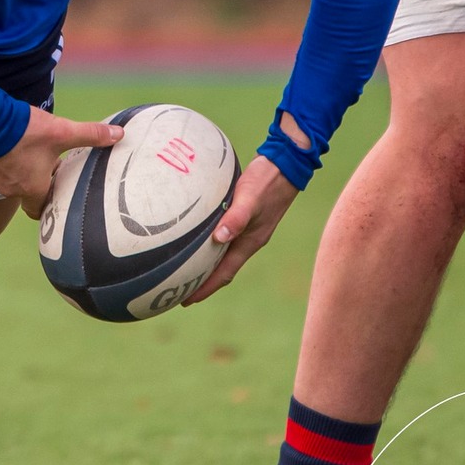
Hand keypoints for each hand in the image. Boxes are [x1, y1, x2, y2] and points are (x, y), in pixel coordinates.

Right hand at [0, 106, 121, 217]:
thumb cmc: (24, 131)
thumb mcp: (62, 132)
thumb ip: (91, 135)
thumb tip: (119, 135)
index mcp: (32, 188)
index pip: (39, 210)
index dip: (49, 203)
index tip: (57, 192)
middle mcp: (11, 190)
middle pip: (26, 192)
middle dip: (36, 181)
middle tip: (47, 165)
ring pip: (10, 181)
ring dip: (19, 170)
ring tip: (29, 151)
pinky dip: (3, 161)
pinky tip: (9, 145)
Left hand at [181, 155, 297, 305]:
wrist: (286, 163)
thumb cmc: (266, 180)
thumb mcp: (250, 198)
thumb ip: (237, 218)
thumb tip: (220, 238)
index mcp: (250, 241)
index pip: (225, 273)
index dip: (206, 288)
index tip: (187, 301)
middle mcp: (248, 240)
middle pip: (223, 269)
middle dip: (203, 282)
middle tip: (179, 291)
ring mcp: (248, 229)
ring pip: (223, 254)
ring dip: (206, 265)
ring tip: (185, 271)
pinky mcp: (245, 217)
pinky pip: (224, 238)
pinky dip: (210, 244)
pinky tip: (198, 238)